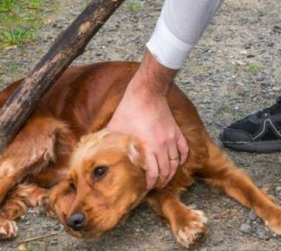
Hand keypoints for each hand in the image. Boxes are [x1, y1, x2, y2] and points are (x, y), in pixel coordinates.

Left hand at [107, 51, 188, 188]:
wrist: (146, 93)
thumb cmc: (129, 109)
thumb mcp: (115, 127)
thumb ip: (109, 141)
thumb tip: (96, 152)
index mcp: (148, 146)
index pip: (154, 173)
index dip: (151, 183)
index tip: (147, 187)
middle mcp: (162, 145)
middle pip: (167, 170)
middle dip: (162, 181)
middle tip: (156, 186)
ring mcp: (171, 138)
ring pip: (176, 162)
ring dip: (171, 172)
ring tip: (166, 178)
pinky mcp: (176, 131)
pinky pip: (183, 150)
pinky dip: (182, 159)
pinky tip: (177, 163)